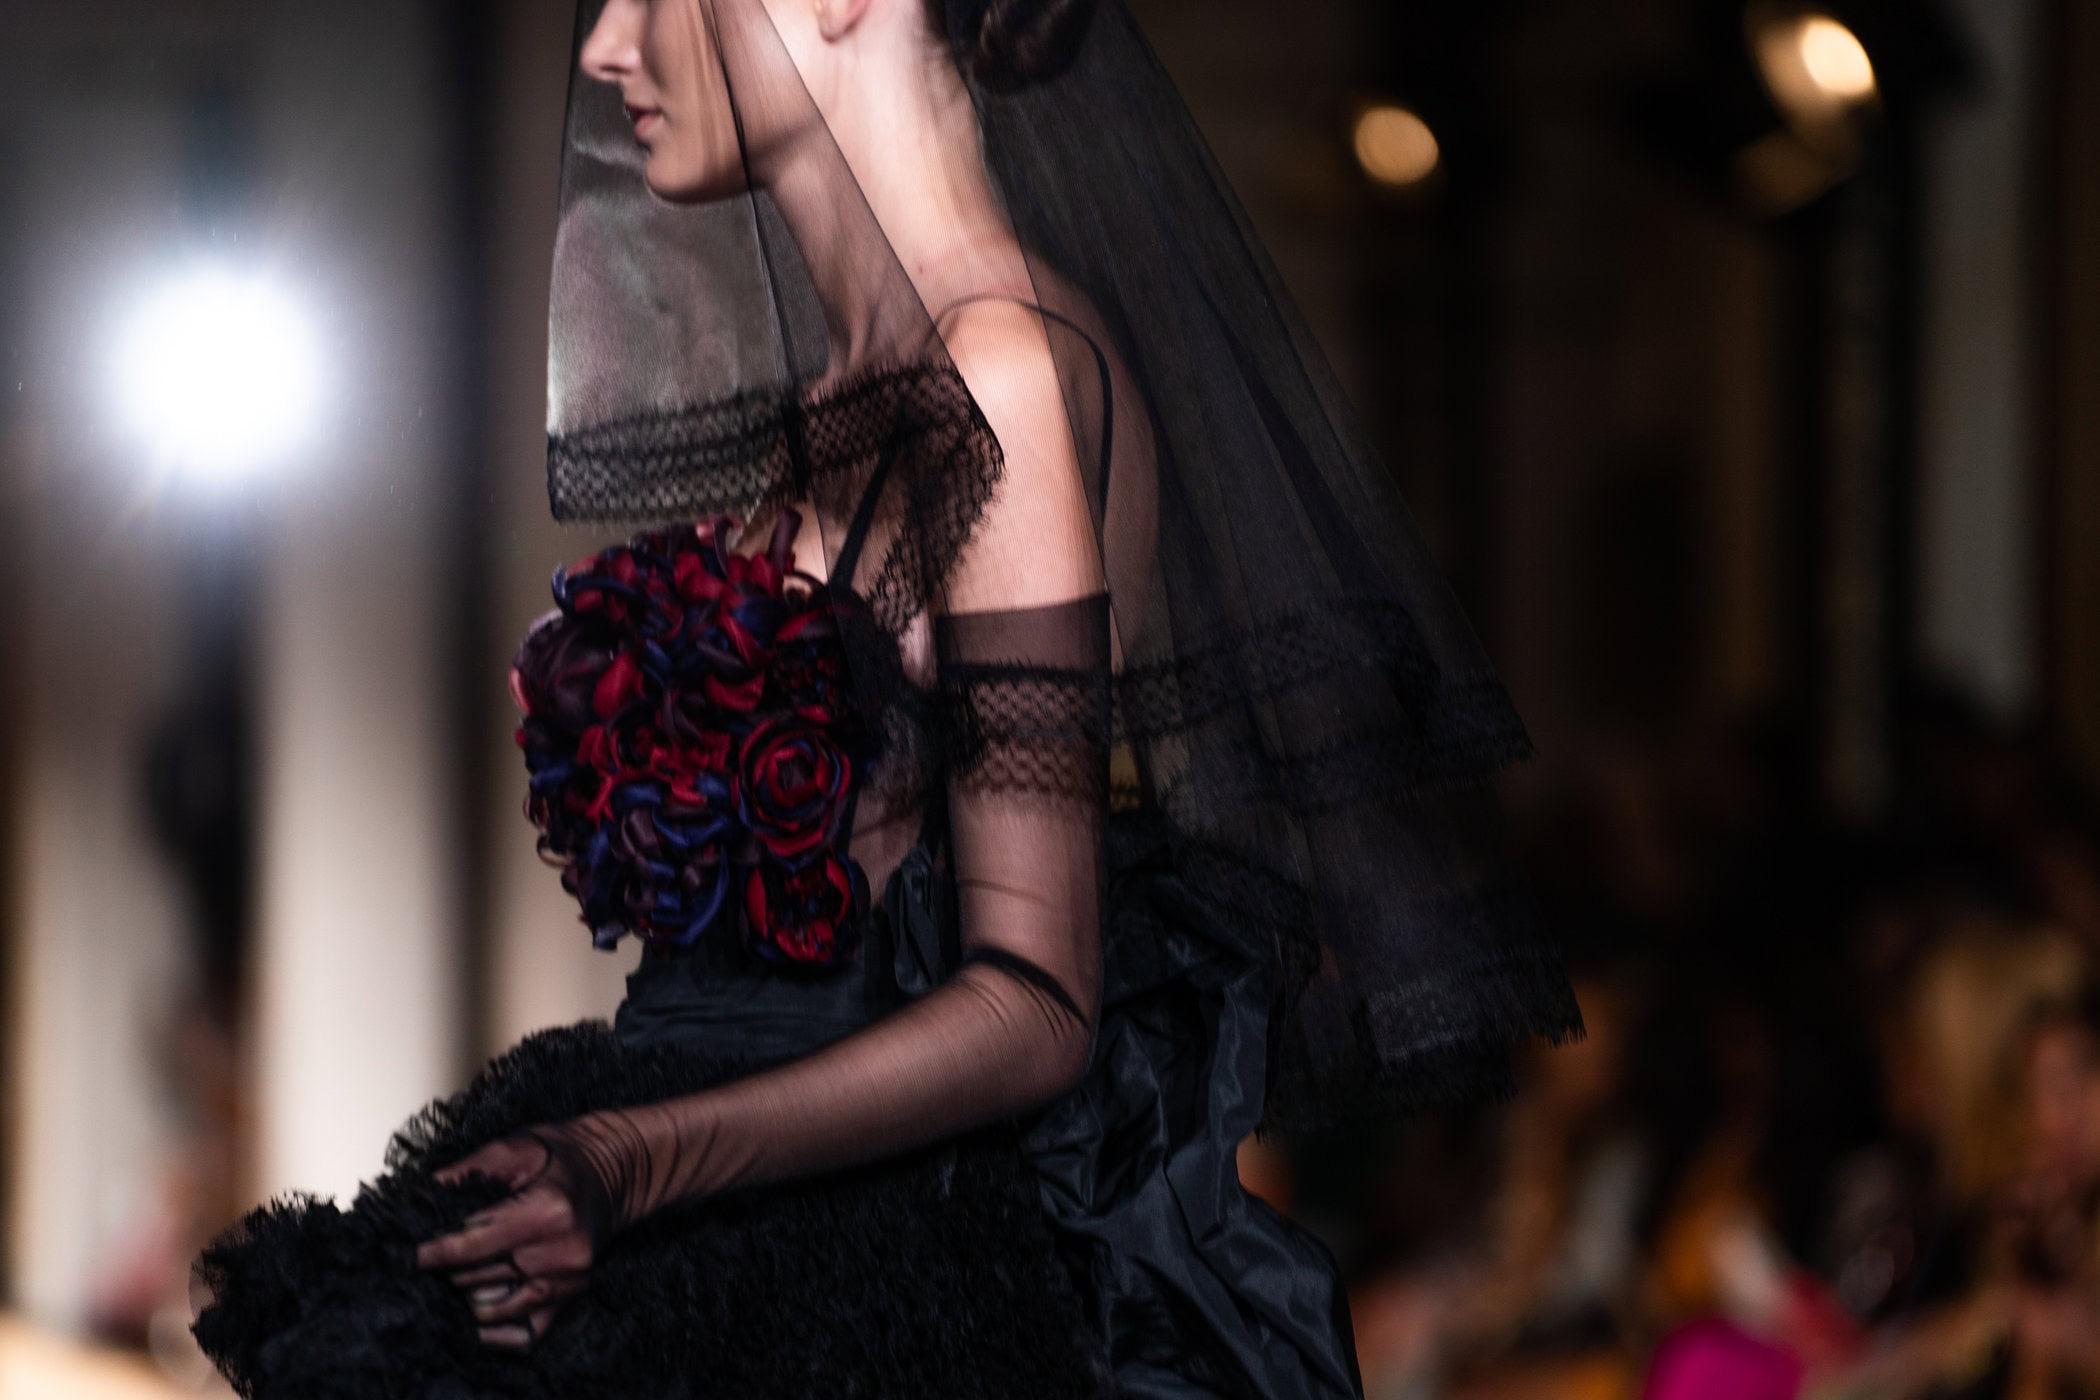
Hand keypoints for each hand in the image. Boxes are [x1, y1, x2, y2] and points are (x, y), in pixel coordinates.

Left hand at [414, 1126, 617, 1348]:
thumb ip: (467, 1171)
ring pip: (495, 1306)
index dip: (433, 1251)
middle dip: (449, 1270)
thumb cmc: (564, 1156)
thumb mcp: (515, 1148)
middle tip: (429, 1260)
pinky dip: (497, 1329)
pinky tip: (478, 1313)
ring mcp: (570, 1279)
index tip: (408, 1255)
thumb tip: (419, 1197)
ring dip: (468, 1294)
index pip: (471, 1245)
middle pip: (478, 1277)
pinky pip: (527, 1332)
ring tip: (454, 1279)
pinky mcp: (573, 1295)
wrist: (615, 1168)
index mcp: (548, 1212)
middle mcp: (563, 1251)